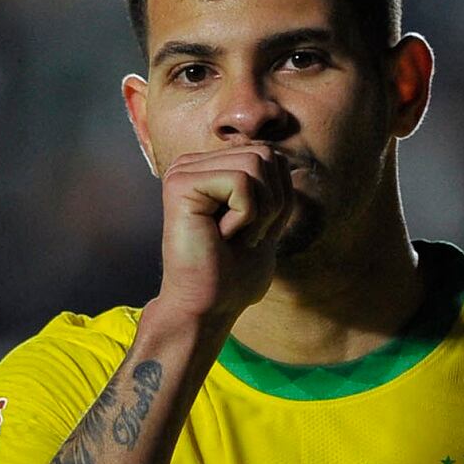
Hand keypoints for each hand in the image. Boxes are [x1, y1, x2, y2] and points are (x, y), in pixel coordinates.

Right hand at [150, 144, 293, 336]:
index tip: (252, 233)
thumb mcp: (266, 222)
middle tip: (245, 237)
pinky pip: (242, 182)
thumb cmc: (232, 276)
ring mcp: (184, 171)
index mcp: (210, 169)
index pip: (272, 156)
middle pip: (267, 154)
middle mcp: (193, 164)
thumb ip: (272, 187)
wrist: (206, 308)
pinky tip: (221, 236)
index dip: (278, 198)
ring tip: (233, 237)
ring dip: (259, 212)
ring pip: (256, 164)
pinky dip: (245, 217)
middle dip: (272, 203)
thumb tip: (283, 157)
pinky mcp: (180, 184)